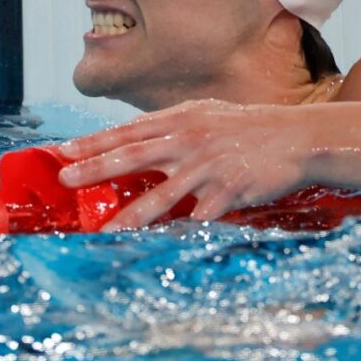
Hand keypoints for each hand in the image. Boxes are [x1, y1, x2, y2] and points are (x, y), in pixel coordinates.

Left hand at [56, 99, 317, 229]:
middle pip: (136, 155)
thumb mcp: (207, 115)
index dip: (95, 141)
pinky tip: (164, 245)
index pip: (130, 130)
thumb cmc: (249, 128)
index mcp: (183, 119)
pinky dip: (182, 230)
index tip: (63, 152)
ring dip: (132, 215)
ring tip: (106, 230)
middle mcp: (191, 139)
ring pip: (163, 194)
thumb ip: (172, 126)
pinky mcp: (231, 189)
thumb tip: (134, 138)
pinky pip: (201, 215)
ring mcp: (210, 165)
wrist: (297, 136)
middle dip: (97, 167)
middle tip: (66, 178)